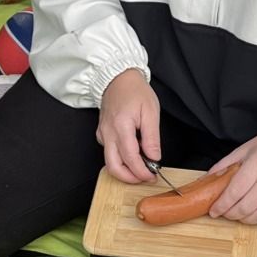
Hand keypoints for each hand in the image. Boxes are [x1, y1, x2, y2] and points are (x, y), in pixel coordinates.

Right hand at [98, 67, 161, 183]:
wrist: (118, 79)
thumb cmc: (134, 91)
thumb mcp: (151, 112)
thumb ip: (152, 137)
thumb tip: (154, 157)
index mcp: (121, 126)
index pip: (130, 158)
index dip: (141, 171)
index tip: (152, 176)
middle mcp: (108, 133)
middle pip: (114, 166)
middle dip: (130, 177)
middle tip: (145, 177)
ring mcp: (102, 134)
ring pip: (109, 162)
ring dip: (125, 170)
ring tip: (141, 167)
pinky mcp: (101, 134)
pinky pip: (109, 152)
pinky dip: (120, 159)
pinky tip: (133, 154)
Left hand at [209, 130, 256, 228]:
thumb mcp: (244, 149)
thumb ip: (225, 165)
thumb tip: (209, 179)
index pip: (235, 192)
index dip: (222, 205)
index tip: (214, 211)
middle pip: (246, 207)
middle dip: (231, 214)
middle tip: (226, 212)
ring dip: (247, 220)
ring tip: (241, 215)